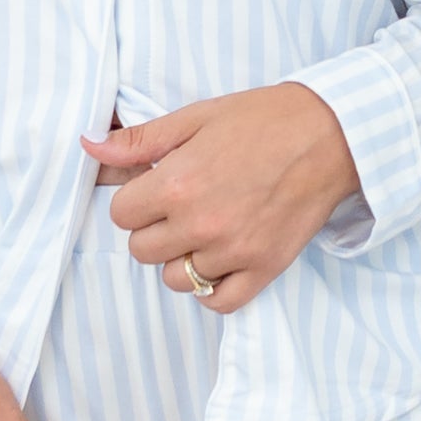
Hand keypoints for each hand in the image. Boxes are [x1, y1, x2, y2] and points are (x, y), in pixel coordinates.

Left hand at [82, 84, 360, 313]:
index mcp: (177, 184)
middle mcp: (200, 223)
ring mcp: (233, 251)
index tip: (158, 187)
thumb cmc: (263, 120)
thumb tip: (88, 147)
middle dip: (155, 229)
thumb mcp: (195, 118)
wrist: (332, 134)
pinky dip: (214, 288)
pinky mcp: (264, 268)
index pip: (121, 216)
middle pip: (142, 251)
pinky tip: (221, 261)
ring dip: (183, 258)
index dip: (136, 200)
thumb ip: (139, 140)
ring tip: (207, 230)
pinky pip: (218, 302)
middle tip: (183, 206)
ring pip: (176, 280)